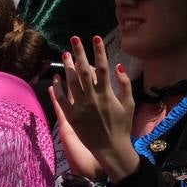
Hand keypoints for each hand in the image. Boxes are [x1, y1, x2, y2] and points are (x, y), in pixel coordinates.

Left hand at [49, 35, 137, 181]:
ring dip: (68, 66)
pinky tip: (56, 77)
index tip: (95, 37)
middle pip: (84, 70)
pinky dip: (58, 88)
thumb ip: (124, 84)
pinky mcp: (71, 116)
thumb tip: (119, 65)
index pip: (102, 67)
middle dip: (79, 53)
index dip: (98, 51)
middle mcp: (92, 98)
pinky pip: (62, 99)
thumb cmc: (122, 126)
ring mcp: (80, 107)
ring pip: (72, 82)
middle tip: (74, 39)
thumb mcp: (129, 104)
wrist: (111, 148)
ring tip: (65, 53)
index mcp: (107, 94)